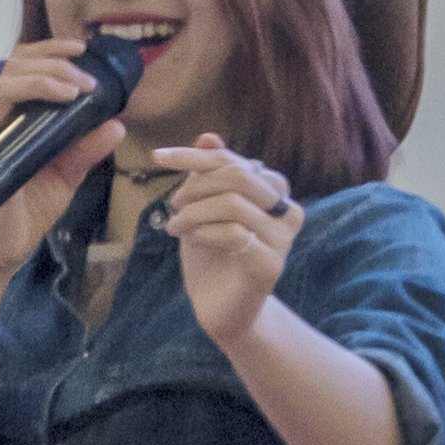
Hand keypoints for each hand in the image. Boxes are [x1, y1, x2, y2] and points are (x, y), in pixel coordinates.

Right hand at [0, 38, 122, 277]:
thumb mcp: (67, 177)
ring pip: (0, 91)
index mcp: (22, 119)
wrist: (6, 250)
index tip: (81, 50)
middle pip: (15, 68)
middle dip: (54, 63)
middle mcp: (2, 122)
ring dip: (38, 81)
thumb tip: (117, 126)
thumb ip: (87, 151)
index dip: (50, 51)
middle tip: (85, 81)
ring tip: (71, 92)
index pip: (27, 67)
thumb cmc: (29, 211)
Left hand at [156, 133, 302, 347]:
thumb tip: (208, 136)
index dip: (195, 156)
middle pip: (239, 176)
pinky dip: (203, 232)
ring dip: (194, 212)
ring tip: (174, 226)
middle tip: (173, 203)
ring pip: (234, 204)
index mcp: (273, 191)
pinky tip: (190, 239)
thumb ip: (207, 175)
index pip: (233, 161)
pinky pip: (234, 234)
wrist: (220, 308)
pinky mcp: (271, 264)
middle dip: (197, 185)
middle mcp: (286, 210)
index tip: (157, 156)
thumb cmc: (211, 255)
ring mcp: (283, 238)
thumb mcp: (202, 209)